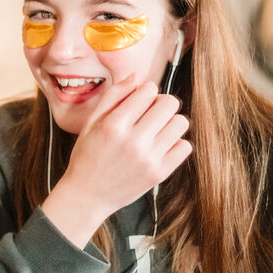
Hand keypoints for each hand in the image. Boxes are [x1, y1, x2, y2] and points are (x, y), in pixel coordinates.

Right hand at [42, 74, 191, 246]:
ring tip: (157, 130)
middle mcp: (133, 141)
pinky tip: (161, 146)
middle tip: (151, 113)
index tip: (140, 100)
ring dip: (171, 122)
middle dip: (162, 103)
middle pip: (170, 103)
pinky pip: (184, 146)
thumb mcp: (91, 123)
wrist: (87, 195)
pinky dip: (176, 143)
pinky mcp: (159, 173)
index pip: (148, 90)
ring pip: (181, 123)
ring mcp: (148, 159)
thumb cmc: (87, 156)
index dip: (146, 91)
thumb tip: (138, 77)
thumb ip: (113, 96)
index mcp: (114, 125)